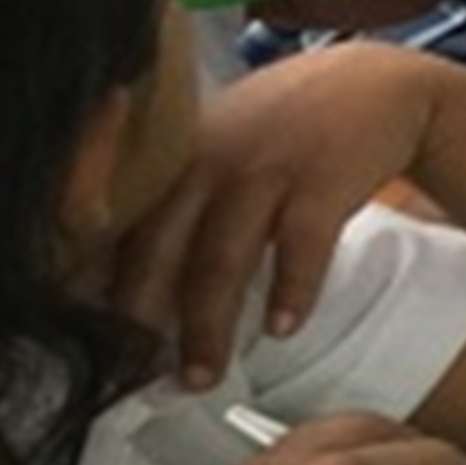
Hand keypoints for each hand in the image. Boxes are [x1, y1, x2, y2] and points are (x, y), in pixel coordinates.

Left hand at [111, 46, 456, 384]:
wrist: (378, 82)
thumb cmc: (287, 126)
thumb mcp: (219, 143)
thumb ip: (173, 198)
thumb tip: (118, 283)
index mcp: (176, 157)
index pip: (118, 230)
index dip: (96, 289)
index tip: (87, 345)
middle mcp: (212, 160)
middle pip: (160, 251)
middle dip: (142, 324)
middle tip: (135, 382)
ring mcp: (269, 168)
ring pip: (222, 258)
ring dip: (208, 326)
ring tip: (201, 377)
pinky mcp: (325, 178)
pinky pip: (301, 242)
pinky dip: (290, 289)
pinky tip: (282, 326)